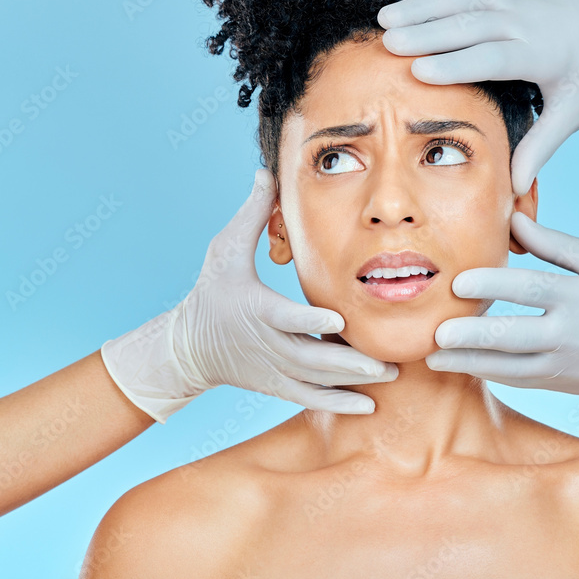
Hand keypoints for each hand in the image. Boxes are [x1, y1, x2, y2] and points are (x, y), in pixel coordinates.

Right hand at [101, 169, 397, 421]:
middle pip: (310, 358)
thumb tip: (267, 171)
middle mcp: (267, 344)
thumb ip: (252, 214)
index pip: (286, 318)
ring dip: (353, 381)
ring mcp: (273, 369)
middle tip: (386, 361)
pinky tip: (369, 406)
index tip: (340, 322)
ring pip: (316, 380)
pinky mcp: (278, 385)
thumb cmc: (211, 292)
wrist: (189, 348)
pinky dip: (338, 404)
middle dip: (349, 362)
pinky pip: (310, 399)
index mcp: (256, 309)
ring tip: (390, 374)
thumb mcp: (223, 250)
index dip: (311, 324)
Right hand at [377, 0, 578, 195]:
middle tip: (386, 43)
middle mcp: (525, 19)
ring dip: (423, 4)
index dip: (453, 64)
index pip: (489, 58)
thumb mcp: (574, 112)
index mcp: (539, 53)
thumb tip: (515, 190)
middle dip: (426, 31)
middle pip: (468, 23)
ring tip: (385, 16)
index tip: (416, 72)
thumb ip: (540, 147)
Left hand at [427, 212, 578, 415]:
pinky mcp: (572, 385)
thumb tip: (512, 219)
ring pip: (511, 369)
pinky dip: (496, 374)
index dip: (489, 285)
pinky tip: (469, 368)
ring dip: (470, 365)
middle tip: (433, 334)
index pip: (528, 289)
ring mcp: (572, 367)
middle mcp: (574, 336)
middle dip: (468, 339)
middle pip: (511, 339)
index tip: (456, 282)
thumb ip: (556, 244)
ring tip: (435, 359)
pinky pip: (526, 380)